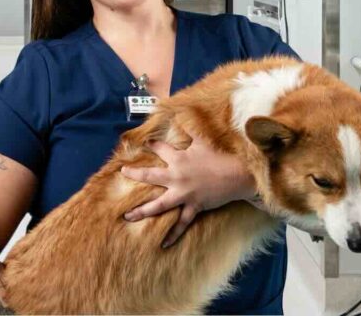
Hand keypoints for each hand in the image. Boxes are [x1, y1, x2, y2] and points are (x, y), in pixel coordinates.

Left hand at [120, 134, 255, 247]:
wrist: (237, 175)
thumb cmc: (220, 157)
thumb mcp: (204, 141)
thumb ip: (192, 129)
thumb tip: (183, 113)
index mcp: (179, 159)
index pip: (160, 149)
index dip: (152, 145)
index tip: (144, 143)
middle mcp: (177, 177)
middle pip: (150, 176)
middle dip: (135, 174)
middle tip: (123, 173)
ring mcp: (184, 194)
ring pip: (158, 205)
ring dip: (142, 211)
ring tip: (127, 217)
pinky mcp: (193, 207)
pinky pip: (181, 224)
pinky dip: (172, 235)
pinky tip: (163, 245)